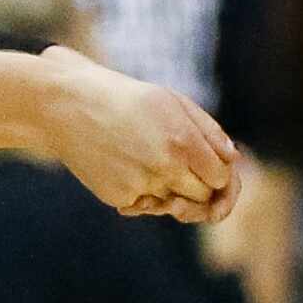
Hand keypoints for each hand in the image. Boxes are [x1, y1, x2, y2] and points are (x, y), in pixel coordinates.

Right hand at [34, 48, 239, 222]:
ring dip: (171, 190)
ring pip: (174, 204)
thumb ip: (207, 130)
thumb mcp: (171, 101)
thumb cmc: (125, 98)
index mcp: (183, 139)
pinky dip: (142, 192)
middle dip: (197, 184)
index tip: (207, 164)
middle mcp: (166, 166)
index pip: (221, 177)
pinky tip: (125, 165)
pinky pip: (145, 204)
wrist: (68, 106)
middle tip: (177, 163)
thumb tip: (233, 158)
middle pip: (202, 196)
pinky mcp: (121, 197)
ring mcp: (143, 185)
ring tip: (151, 160)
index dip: (219, 174)